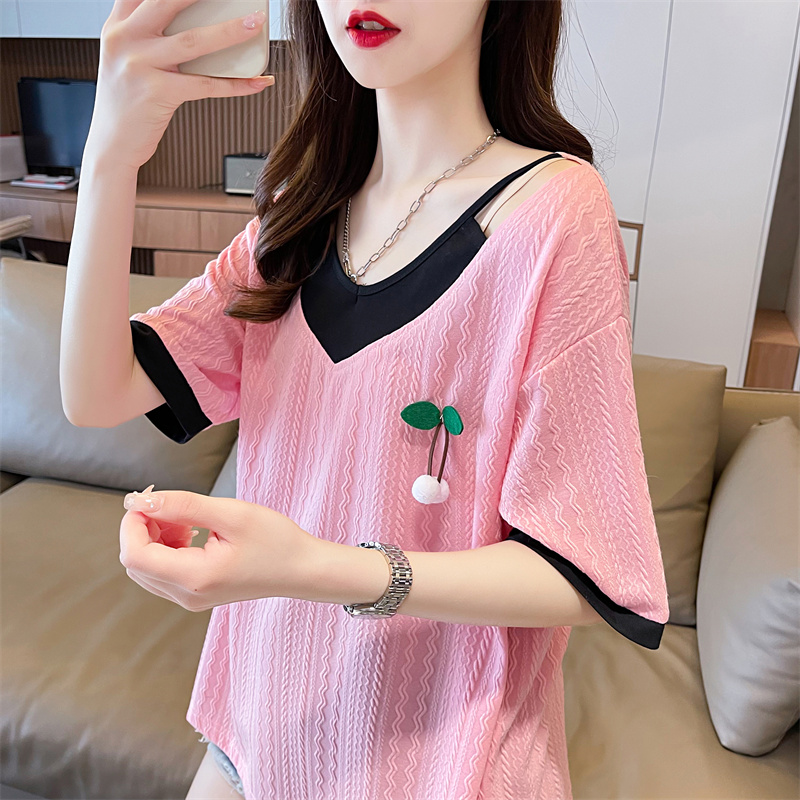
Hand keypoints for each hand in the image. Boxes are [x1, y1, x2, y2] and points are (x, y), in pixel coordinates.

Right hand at [89, 0, 274, 169]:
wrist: (112, 144)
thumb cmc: (127, 102)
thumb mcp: (127, 58)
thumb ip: (147, 34)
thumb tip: (196, 21)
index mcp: (118, 25)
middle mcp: (124, 38)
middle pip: (168, 1)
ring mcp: (138, 64)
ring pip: (193, 40)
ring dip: (231, 31)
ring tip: (255, 24)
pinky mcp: (156, 92)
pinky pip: (204, 84)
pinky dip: (235, 83)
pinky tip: (257, 81)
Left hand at [119, 485, 318, 610]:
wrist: (301, 568)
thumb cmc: (275, 540)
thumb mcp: (231, 513)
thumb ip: (183, 506)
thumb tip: (143, 501)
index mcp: (195, 577)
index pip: (135, 555)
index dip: (132, 523)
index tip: (148, 498)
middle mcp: (187, 595)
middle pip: (136, 562)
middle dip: (144, 528)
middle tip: (172, 504)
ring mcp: (190, 598)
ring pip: (147, 567)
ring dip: (155, 537)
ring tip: (187, 519)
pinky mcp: (196, 594)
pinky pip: (163, 572)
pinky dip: (167, 548)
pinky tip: (191, 532)